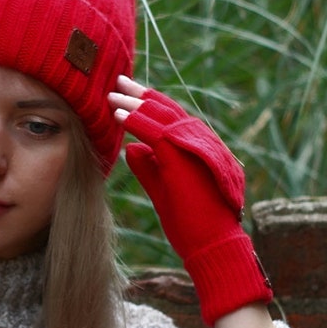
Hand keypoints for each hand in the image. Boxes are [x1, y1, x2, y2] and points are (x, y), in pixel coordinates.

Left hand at [109, 76, 271, 325]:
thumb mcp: (164, 192)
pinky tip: (118, 114)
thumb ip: (149, 168)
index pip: (171, 120)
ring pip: (162, 117)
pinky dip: (137, 121)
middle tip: (118, 81)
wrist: (214, 246)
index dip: (148, 106)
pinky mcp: (184, 159)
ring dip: (135, 104)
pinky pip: (157, 132)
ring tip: (113, 93)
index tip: (126, 96)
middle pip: (168, 110)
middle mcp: (201, 143)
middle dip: (141, 95)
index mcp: (197, 151)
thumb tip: (131, 148)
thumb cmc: (193, 225)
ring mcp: (195, 149)